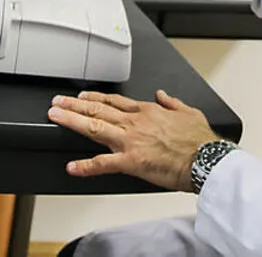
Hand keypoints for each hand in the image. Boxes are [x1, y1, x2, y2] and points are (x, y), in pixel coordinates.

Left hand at [47, 89, 218, 191]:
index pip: (114, 101)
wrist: (206, 159)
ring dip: (72, 121)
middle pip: (98, 109)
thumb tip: (163, 95)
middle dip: (74, 104)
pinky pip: (103, 164)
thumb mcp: (189, 112)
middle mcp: (135, 122)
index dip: (95, 97)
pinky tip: (72, 166)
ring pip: (94, 127)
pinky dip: (85, 166)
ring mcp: (130, 141)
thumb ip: (172, 102)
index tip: (82, 95)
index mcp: (148, 111)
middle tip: (57, 102)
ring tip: (55, 116)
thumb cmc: (200, 140)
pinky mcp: (131, 161)